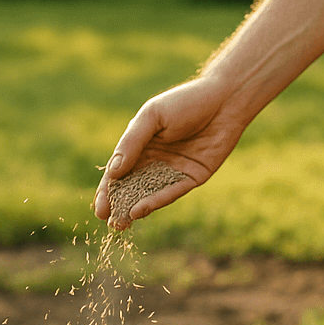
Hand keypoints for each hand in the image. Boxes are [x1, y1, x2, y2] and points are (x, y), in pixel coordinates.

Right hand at [92, 76, 249, 228]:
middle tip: (107, 221)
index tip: (98, 208)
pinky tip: (140, 210)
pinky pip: (171, 192)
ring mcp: (174, 170)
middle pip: (132, 187)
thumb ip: (132, 143)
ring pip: (150, 194)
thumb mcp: (152, 117)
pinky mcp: (192, 177)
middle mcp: (155, 160)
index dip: (108, 190)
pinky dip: (155, 201)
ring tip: (119, 223)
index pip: (119, 171)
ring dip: (134, 209)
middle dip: (119, 205)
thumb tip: (113, 172)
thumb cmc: (185, 102)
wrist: (224, 100)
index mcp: (141, 144)